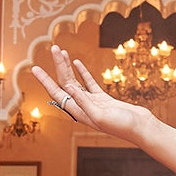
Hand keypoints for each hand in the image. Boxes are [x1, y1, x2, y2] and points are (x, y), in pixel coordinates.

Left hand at [27, 44, 148, 143]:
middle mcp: (82, 107)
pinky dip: (82, 72)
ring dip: (67, 67)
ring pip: (75, 81)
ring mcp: (92, 102)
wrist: (141, 127)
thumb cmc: (122, 125)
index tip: (35, 68)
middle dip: (57, 66)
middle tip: (52, 48)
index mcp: (78, 112)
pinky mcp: (103, 99)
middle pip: (64, 83)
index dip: (45, 81)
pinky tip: (76, 63)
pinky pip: (88, 83)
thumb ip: (83, 101)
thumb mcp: (99, 114)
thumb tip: (67, 87)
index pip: (56, 93)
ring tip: (60, 52)